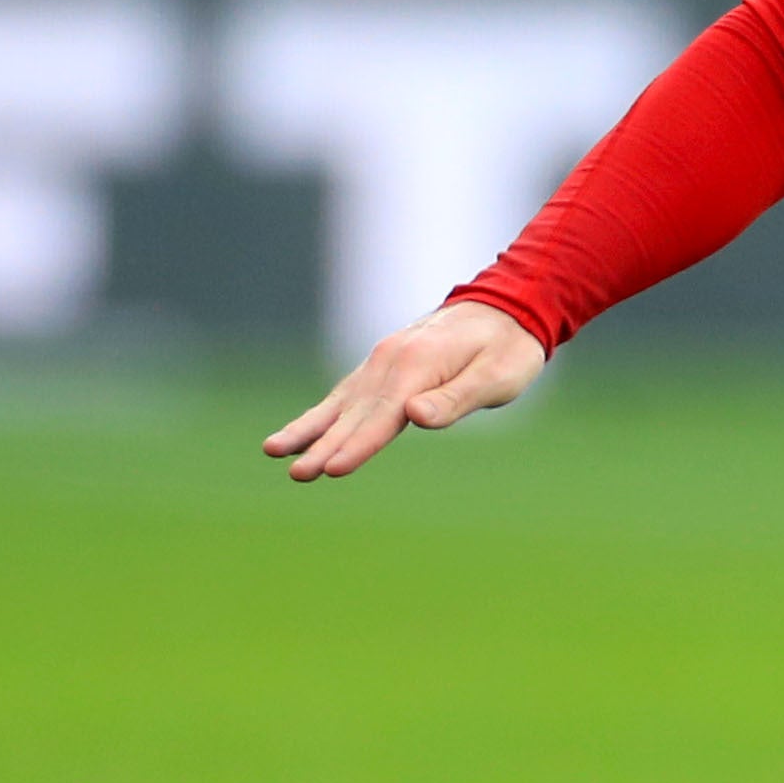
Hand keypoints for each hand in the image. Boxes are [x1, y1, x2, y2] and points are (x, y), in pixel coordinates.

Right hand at [263, 298, 545, 481]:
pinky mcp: (382, 367)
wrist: (507, 307)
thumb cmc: (509, 348)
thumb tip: (414, 414)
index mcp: (418, 364)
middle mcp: (391, 361)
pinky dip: (321, 415)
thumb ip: (456, 398)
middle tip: (297, 475)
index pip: (383, 416)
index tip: (332, 469)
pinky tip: (298, 435)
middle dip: (325, 446)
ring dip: (309, 430)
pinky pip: (346, 395)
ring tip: (273, 451)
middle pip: (355, 414)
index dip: (358, 445)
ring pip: (340, 403)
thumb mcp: (498, 376)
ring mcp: (382, 361)